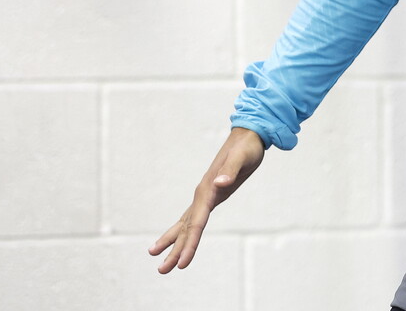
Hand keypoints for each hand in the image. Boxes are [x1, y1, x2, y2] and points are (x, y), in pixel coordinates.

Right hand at [148, 127, 264, 272]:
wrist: (247, 135)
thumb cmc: (247, 148)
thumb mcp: (242, 158)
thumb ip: (231, 171)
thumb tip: (220, 184)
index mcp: (207, 190)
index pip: (196, 223)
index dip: (190, 244)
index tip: (182, 264)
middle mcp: (202, 194)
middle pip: (186, 228)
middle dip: (175, 250)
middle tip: (162, 271)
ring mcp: (205, 194)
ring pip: (186, 224)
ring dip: (174, 242)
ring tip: (158, 260)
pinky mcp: (211, 194)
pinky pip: (193, 217)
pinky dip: (185, 230)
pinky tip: (180, 237)